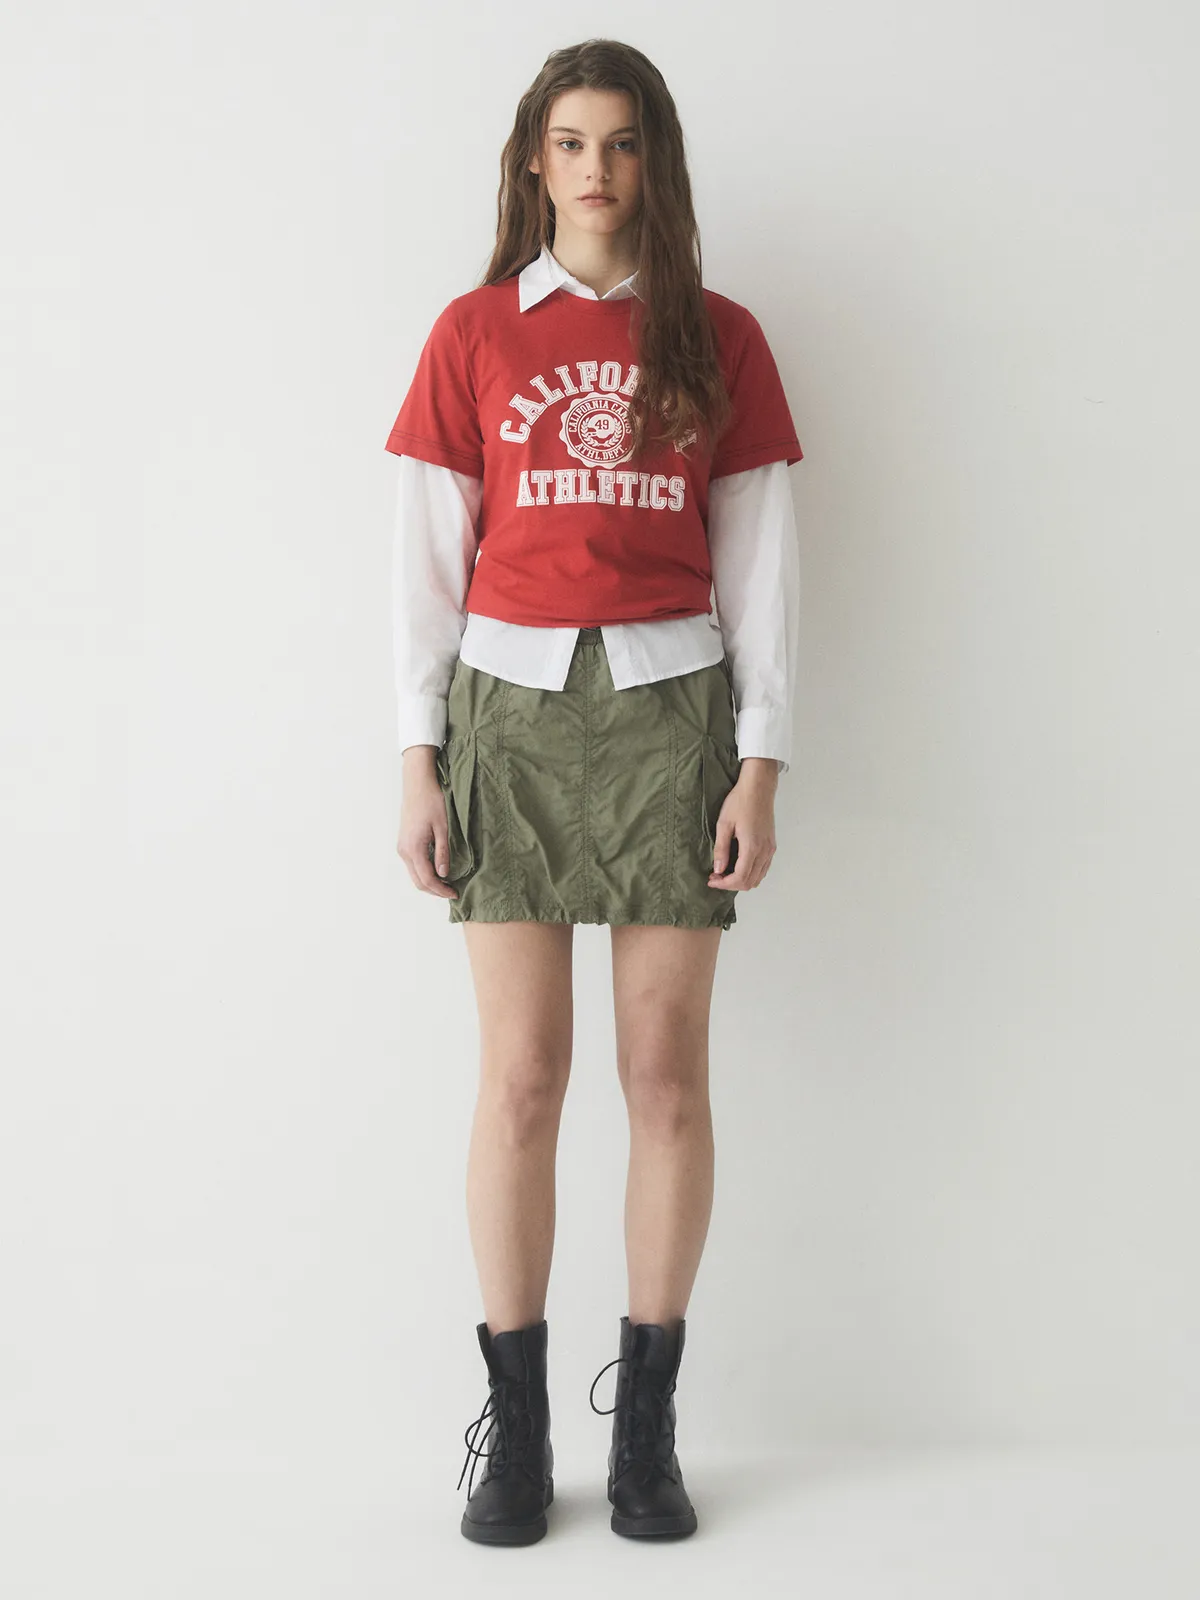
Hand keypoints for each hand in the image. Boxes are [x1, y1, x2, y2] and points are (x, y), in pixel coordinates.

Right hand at [396, 745, 458, 899]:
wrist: (417, 783)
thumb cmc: (432, 801)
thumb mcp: (442, 827)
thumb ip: (442, 852)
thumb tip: (443, 874)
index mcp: (413, 849)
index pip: (427, 879)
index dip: (441, 890)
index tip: (455, 893)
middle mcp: (404, 851)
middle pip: (418, 881)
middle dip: (435, 890)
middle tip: (452, 891)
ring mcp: (401, 847)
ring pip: (414, 874)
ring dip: (429, 882)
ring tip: (447, 883)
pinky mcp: (403, 842)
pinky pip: (412, 864)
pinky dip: (424, 872)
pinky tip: (437, 869)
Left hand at [707, 756, 778, 890]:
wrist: (758, 788)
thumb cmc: (740, 802)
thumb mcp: (724, 824)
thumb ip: (721, 849)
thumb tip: (718, 869)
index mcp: (752, 847)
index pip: (739, 878)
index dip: (724, 883)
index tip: (711, 880)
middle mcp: (764, 851)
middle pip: (749, 882)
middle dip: (731, 884)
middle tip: (716, 876)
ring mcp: (770, 849)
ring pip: (758, 877)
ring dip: (741, 880)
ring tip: (725, 872)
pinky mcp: (771, 845)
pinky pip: (763, 868)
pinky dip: (751, 873)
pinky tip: (738, 866)